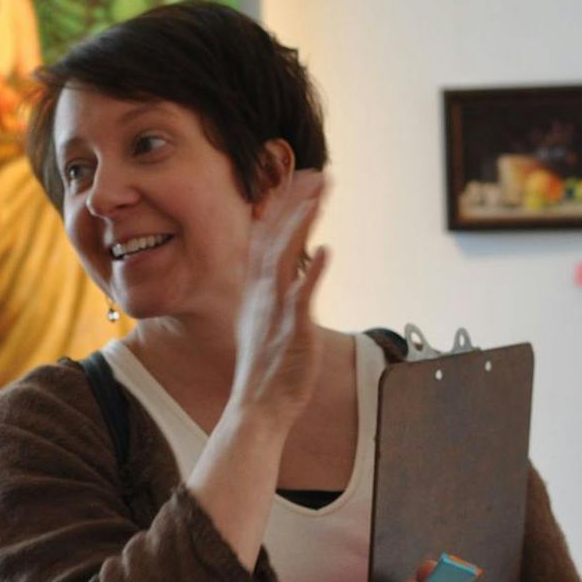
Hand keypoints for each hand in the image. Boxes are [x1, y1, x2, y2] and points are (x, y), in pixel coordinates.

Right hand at [226, 170, 329, 430]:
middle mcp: (262, 293)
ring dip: (301, 223)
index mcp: (255, 290)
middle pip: (275, 237)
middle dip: (294, 202)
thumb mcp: (264, 323)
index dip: (279, 206)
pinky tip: (325, 251)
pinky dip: (312, 273)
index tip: (296, 180)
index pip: (265, 237)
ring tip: (319, 195)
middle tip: (316, 174)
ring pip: (285, 256)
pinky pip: (301, 295)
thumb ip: (276, 294)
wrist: (257, 407)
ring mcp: (276, 309)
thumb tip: (294, 275)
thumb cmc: (266, 370)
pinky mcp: (292, 328)